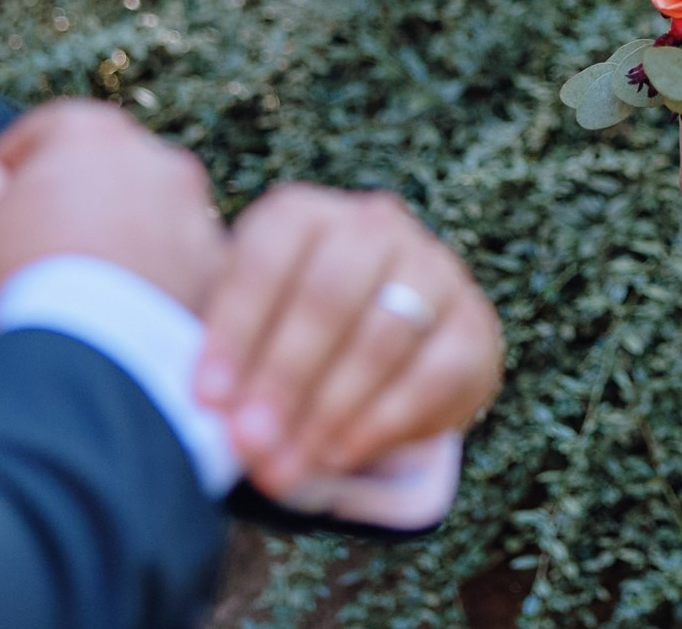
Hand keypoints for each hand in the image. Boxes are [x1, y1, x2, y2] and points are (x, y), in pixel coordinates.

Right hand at [0, 100, 225, 324]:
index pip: (45, 131)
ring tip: (85, 281)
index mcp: (93, 133)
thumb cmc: (22, 281)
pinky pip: (179, 258)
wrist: (96, 357)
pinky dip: (155, 272)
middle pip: (104, 168)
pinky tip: (123, 304)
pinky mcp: (218, 263)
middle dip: (74, 196)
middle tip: (41, 245)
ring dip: (120, 232)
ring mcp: (195, 210)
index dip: (11, 163)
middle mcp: (156, 158)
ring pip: (148, 211)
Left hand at [193, 183, 501, 498]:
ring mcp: (434, 269)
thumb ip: (228, 361)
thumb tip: (207, 418)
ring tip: (287, 465)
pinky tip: (341, 454)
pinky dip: (383, 420)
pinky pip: (434, 373)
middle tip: (249, 442)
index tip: (207, 398)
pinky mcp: (474, 324)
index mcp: (304, 215)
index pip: (268, 256)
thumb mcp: (249, 331)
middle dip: (284, 375)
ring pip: (382, 335)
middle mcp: (373, 226)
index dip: (235, 328)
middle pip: (328, 294)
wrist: (382, 352)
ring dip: (328, 408)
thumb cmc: (288, 339)